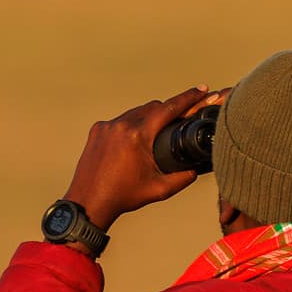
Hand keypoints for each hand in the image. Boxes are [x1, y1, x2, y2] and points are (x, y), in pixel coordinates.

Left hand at [62, 87, 223, 231]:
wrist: (88, 202)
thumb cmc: (123, 196)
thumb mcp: (160, 189)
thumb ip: (184, 176)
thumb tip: (199, 167)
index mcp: (138, 136)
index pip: (168, 109)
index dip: (188, 98)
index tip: (202, 89)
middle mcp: (121, 126)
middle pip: (154, 107)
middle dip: (171, 109)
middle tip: (185, 116)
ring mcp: (106, 126)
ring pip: (136, 112)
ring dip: (151, 117)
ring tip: (160, 131)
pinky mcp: (97, 130)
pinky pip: (121, 120)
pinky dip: (133, 125)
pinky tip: (137, 139)